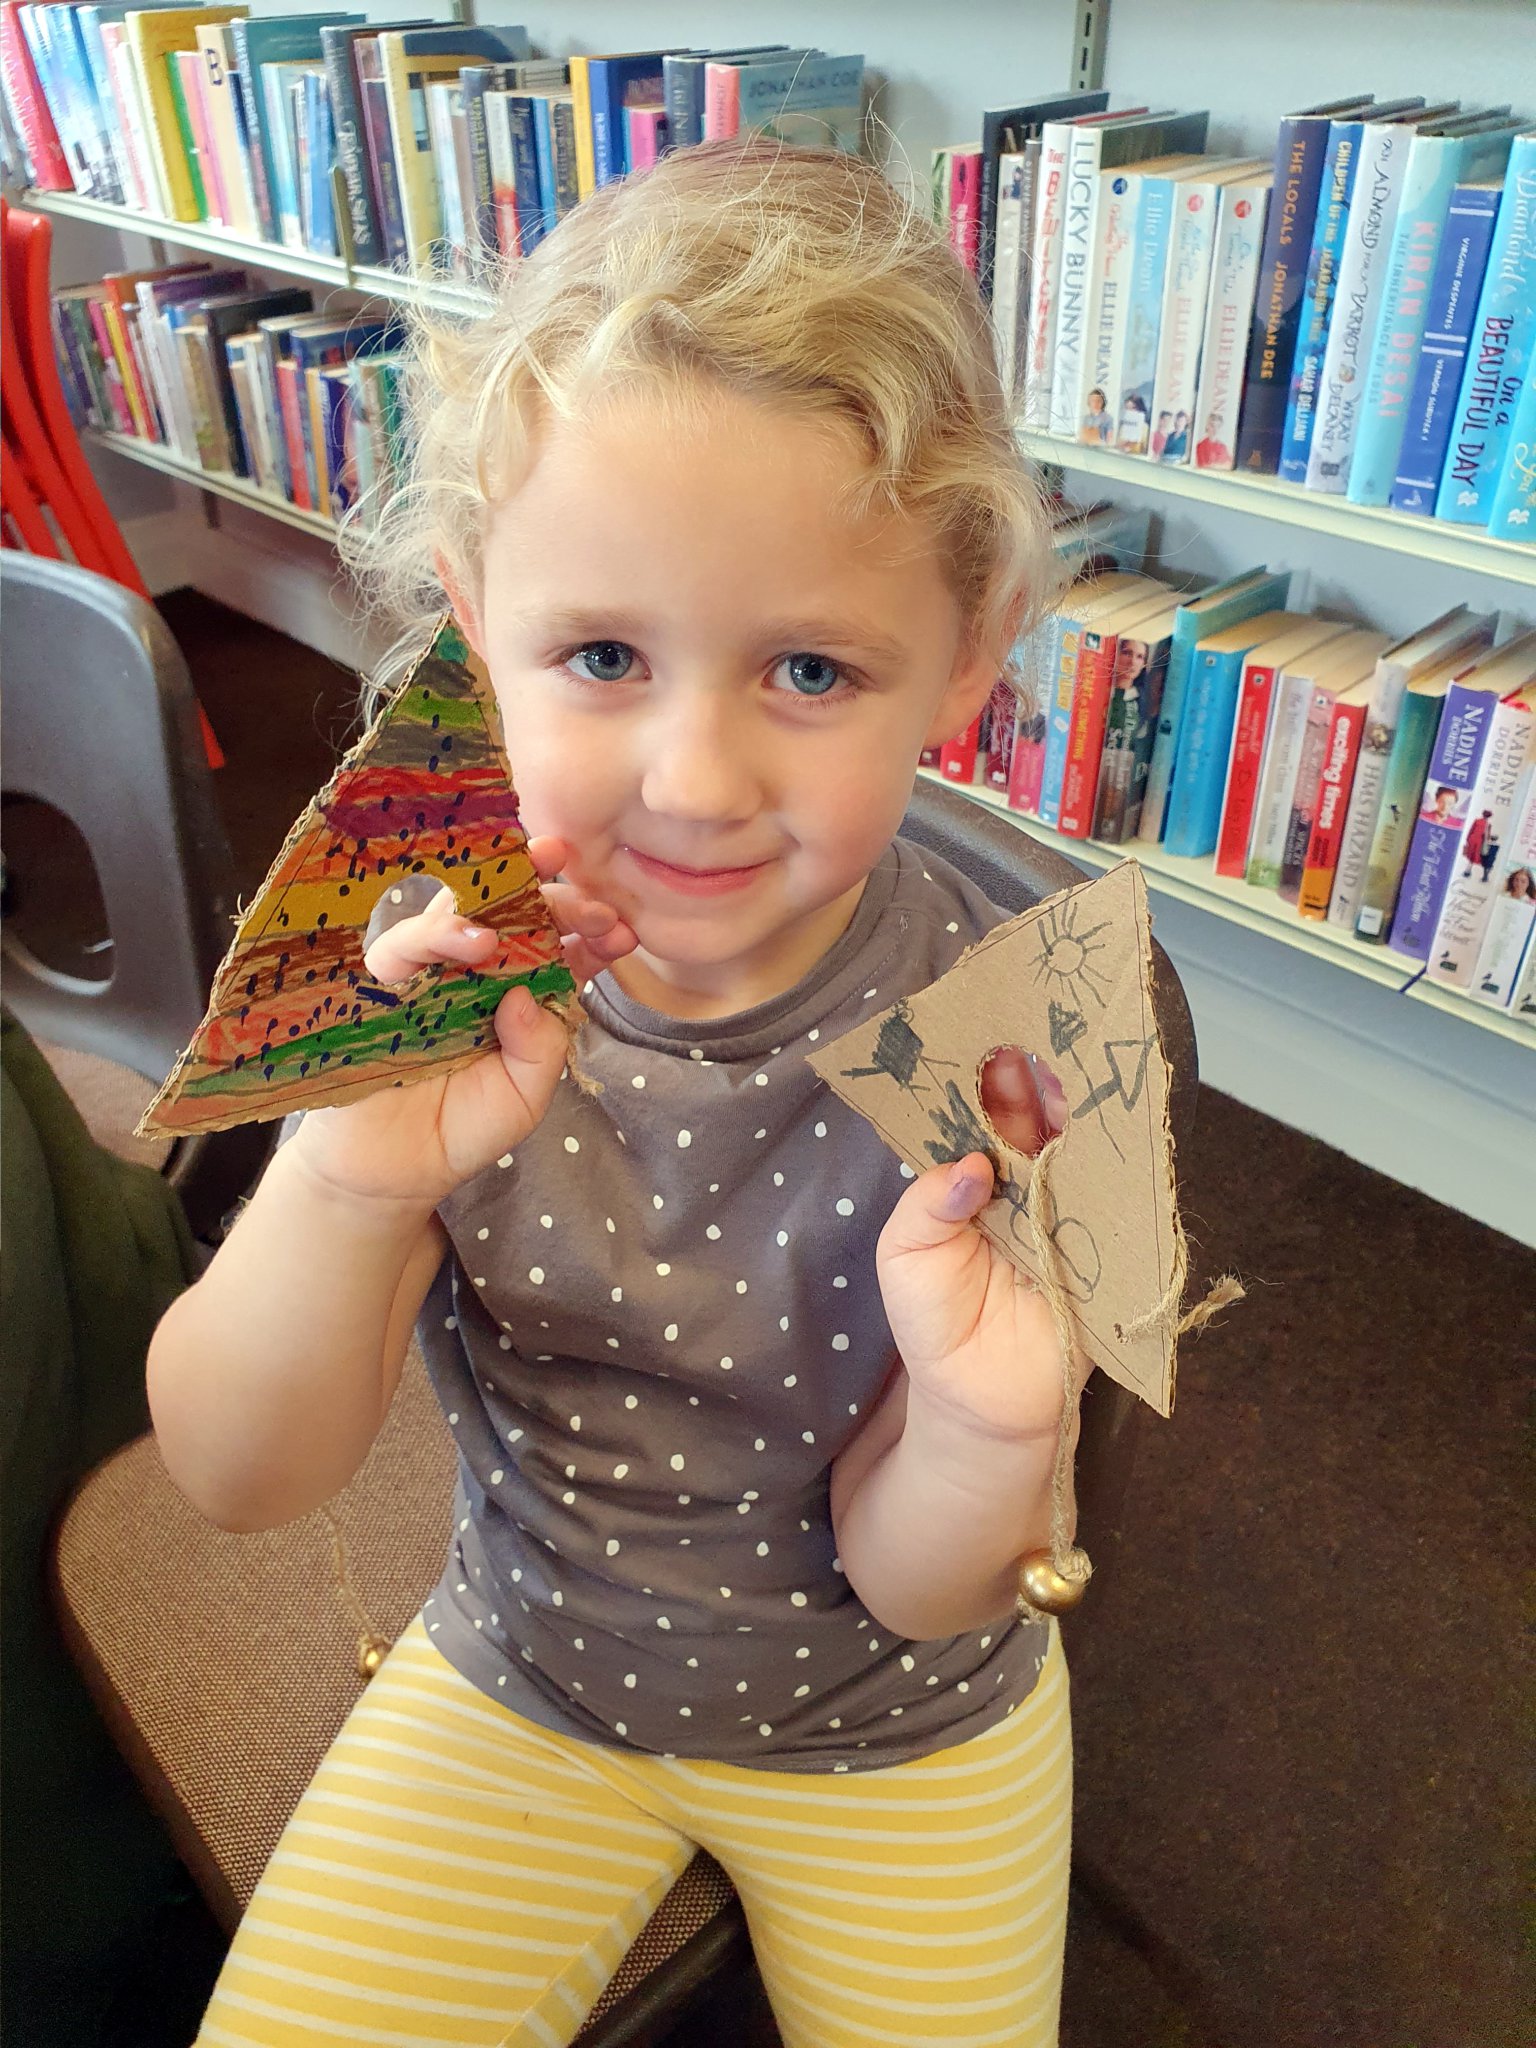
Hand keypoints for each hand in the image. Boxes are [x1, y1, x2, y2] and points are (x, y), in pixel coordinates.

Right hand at [291, 842, 637, 1210]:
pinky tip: (480, 942)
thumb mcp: (523, 1097)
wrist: (394, 1172)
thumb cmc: (464, 1129)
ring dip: (504, 899)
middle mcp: (475, 972)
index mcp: (516, 992)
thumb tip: (527, 994)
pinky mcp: (381, 981)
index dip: (588, 932)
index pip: (558, 948)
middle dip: (557, 898)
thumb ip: (540, 1048)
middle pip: (515, 914)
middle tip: (592, 907)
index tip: (620, 930)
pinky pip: (405, 943)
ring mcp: (429, 971)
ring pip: (462, 910)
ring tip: (546, 910)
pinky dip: (441, 933)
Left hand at [875, 1050, 1090, 1442]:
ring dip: (1092, 1146)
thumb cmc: (933, 1320)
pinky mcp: (1107, 1262)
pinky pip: (1120, 1226)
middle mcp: (1029, 1193)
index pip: (993, 1126)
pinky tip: (1123, 1173)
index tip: (1010, 1051)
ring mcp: (1072, 1223)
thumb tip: (973, 1163)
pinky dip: (1123, 1204)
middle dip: (1054, 1106)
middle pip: (1048, 1138)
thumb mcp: (904, 1257)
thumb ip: (926, 1205)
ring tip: (1097, 1106)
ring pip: (1086, 1172)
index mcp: (978, 1182)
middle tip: (1063, 1065)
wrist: (979, 1400)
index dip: (999, 1092)